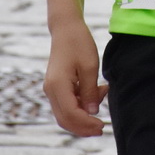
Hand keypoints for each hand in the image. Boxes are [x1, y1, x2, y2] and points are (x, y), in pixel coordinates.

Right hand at [43, 21, 107, 136]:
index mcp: (58, 85)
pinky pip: (67, 104)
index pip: (71, 115)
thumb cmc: (79, 43)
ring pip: (65, 114)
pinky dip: (81, 105)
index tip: (103, 125)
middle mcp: (51, 90)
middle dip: (84, 127)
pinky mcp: (56, 87)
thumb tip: (92, 112)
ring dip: (84, 115)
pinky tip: (97, 91)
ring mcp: (51, 89)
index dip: (87, 124)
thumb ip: (90, 91)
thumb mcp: (90, 66)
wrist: (66, 28)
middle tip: (103, 126)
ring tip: (103, 94)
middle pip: (65, 119)